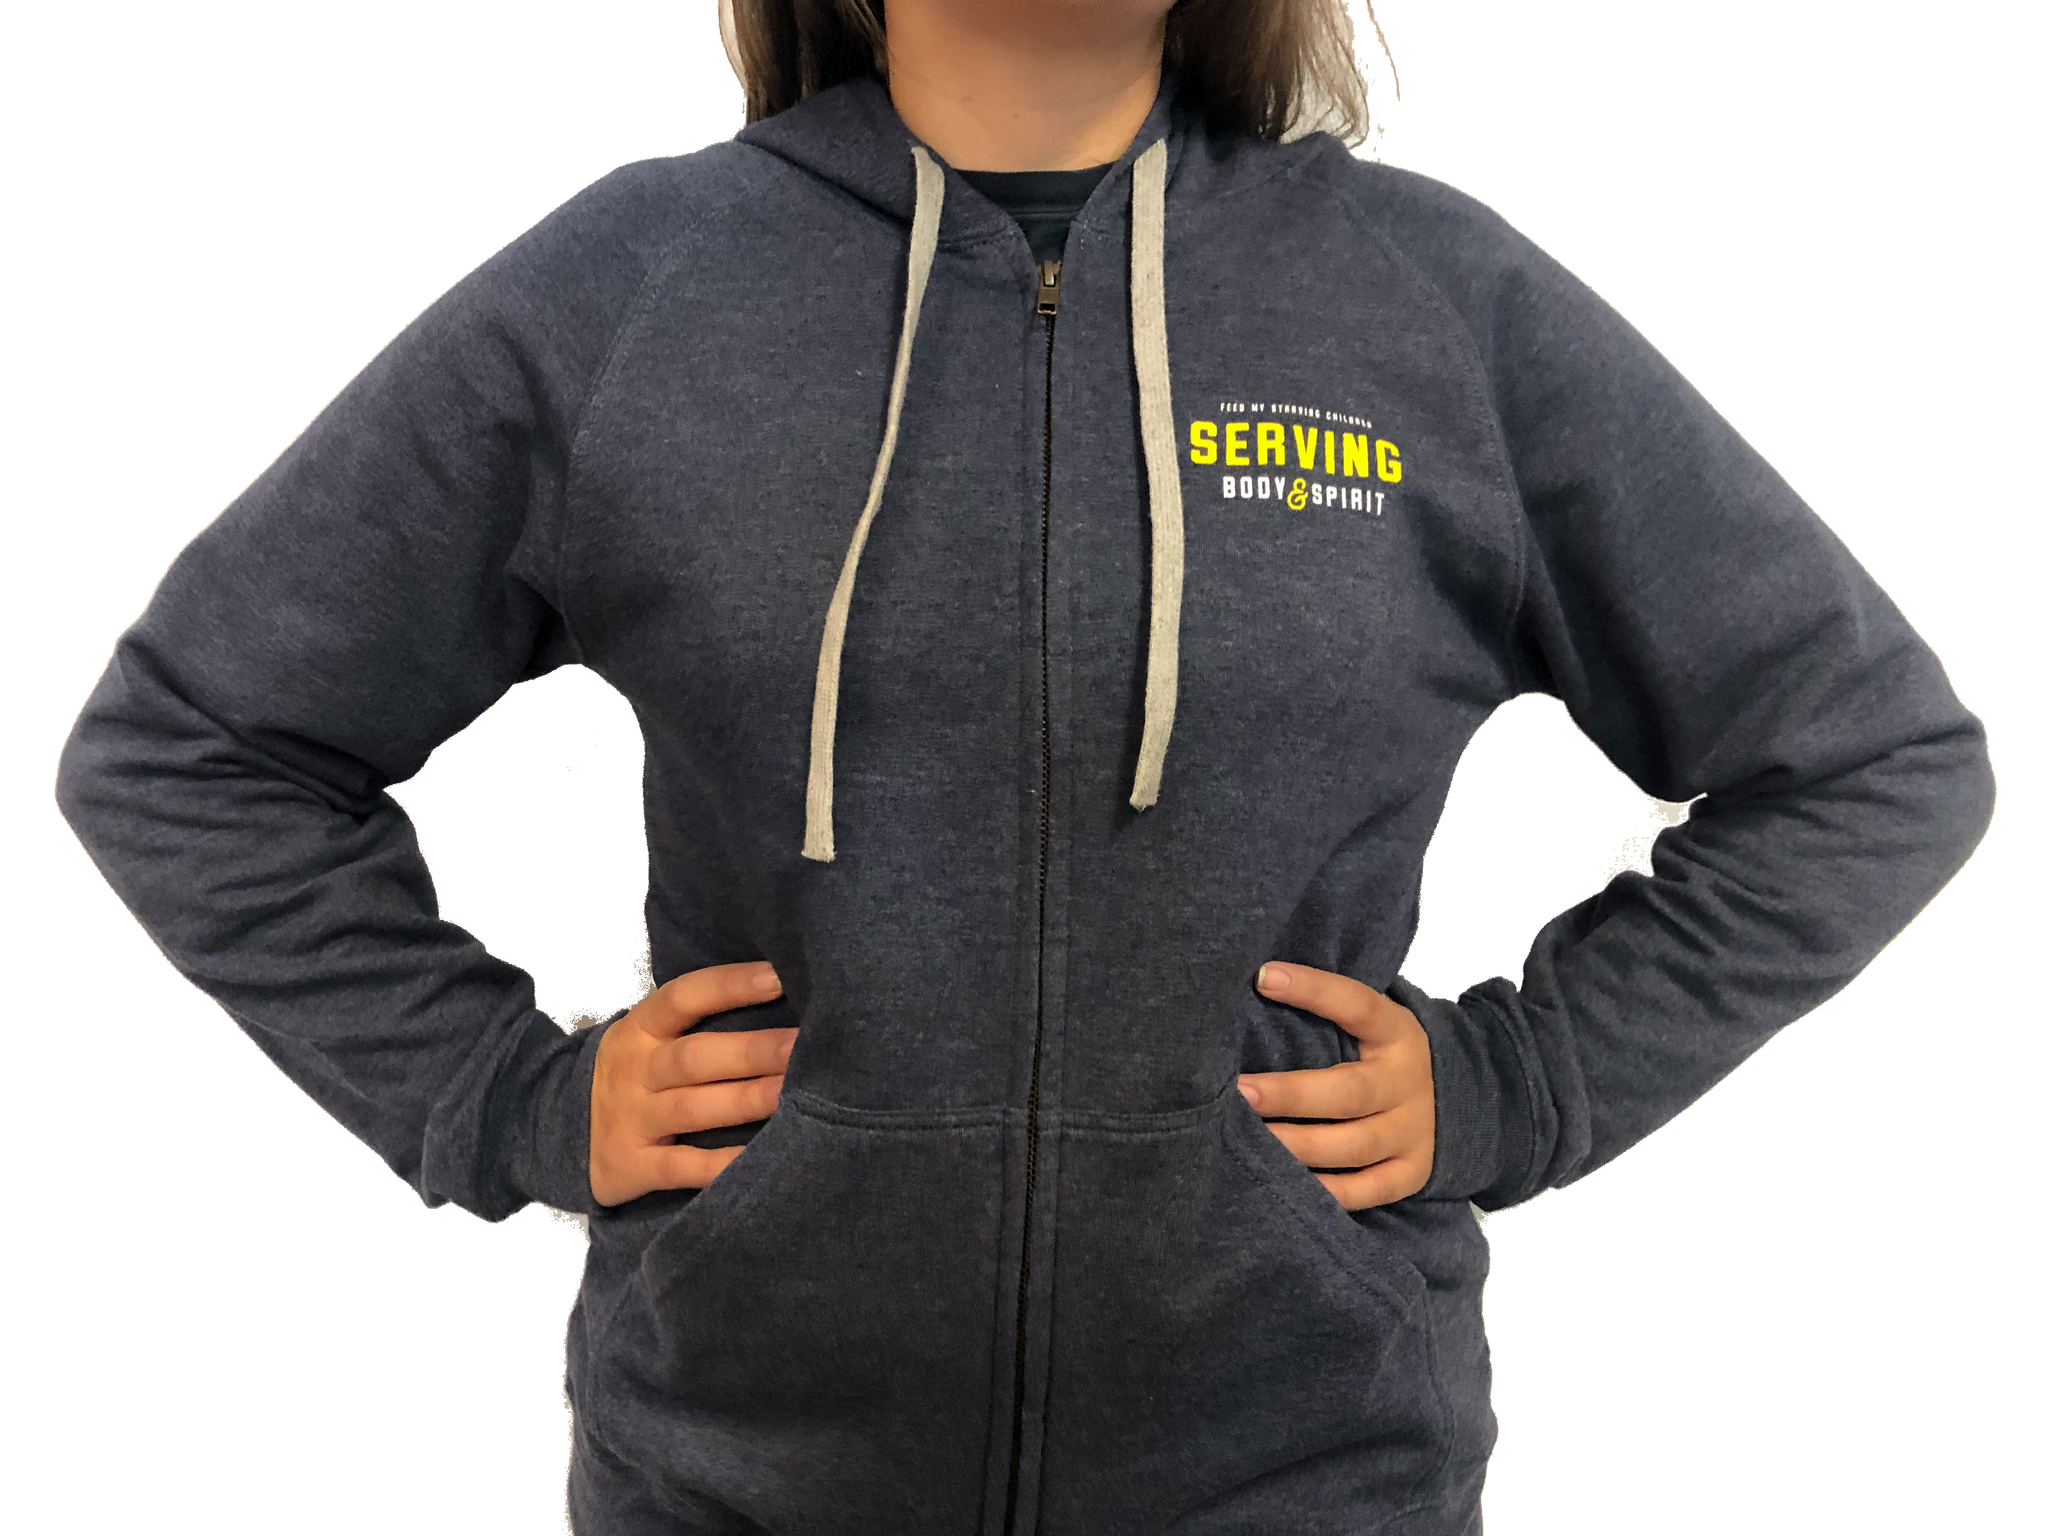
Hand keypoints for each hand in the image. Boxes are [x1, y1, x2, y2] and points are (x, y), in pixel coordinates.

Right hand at [589, 960, 794, 1207]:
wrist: (553, 1129)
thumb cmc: (633, 1073)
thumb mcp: (647, 1038)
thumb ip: (697, 1021)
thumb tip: (778, 994)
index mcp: (641, 1029)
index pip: (684, 997)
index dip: (730, 985)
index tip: (778, 977)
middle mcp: (635, 1071)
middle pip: (695, 1057)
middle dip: (751, 1051)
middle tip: (801, 1045)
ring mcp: (633, 1119)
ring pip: (692, 1108)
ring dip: (744, 1099)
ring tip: (790, 1092)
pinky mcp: (633, 1166)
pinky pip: (682, 1167)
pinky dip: (719, 1164)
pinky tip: (757, 1158)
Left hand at [1237, 962, 1434, 1209]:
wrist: (1469, 1099)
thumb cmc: (1387, 1055)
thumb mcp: (1376, 1024)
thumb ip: (1331, 1011)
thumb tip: (1260, 985)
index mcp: (1397, 1033)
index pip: (1357, 1005)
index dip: (1313, 990)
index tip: (1263, 977)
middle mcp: (1408, 1084)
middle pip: (1350, 1092)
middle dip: (1291, 1094)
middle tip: (1240, 1092)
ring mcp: (1413, 1133)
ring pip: (1354, 1145)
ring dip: (1299, 1146)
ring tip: (1248, 1141)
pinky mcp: (1411, 1173)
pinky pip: (1367, 1189)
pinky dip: (1327, 1191)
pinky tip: (1284, 1182)